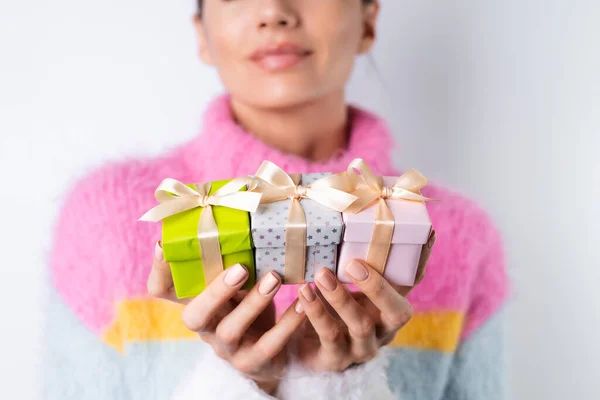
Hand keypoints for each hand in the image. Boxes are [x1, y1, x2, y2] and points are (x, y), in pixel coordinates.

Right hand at [147, 242, 305, 393]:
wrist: (274, 349)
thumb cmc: (250, 303)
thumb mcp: (237, 281)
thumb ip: (232, 257)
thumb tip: (244, 202)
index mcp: (196, 301)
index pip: (162, 290)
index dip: (159, 271)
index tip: (164, 244)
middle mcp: (206, 327)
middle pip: (194, 316)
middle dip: (215, 291)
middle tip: (240, 267)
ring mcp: (227, 349)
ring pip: (230, 330)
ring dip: (252, 303)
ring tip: (275, 278)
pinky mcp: (254, 363)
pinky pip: (268, 346)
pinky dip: (286, 324)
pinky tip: (303, 305)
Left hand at [295, 230, 435, 371]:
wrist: (302, 351)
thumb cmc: (330, 309)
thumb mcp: (347, 286)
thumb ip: (355, 262)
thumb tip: (360, 220)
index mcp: (391, 307)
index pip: (412, 283)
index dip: (420, 261)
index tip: (425, 233)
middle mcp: (384, 330)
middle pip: (398, 312)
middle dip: (378, 287)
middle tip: (353, 264)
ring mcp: (361, 348)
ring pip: (359, 325)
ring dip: (340, 298)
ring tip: (320, 274)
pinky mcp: (335, 360)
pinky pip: (328, 336)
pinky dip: (316, 312)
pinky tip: (303, 294)